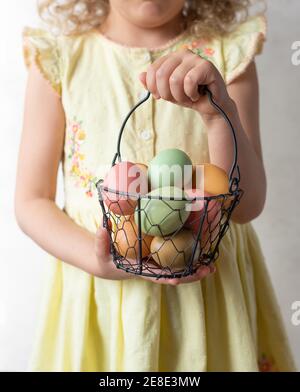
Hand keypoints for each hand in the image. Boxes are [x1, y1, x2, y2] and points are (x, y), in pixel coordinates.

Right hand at [95, 225, 215, 283]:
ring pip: (179, 269)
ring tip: (212, 265)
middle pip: (175, 275)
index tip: (178, 278)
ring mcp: (158, 265)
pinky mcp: (159, 258)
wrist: (109, 264)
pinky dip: (188, 257)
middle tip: (209, 270)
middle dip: (191, 275)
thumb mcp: (100, 253)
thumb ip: (100, 243)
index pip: (157, 276)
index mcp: (141, 270)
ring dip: (195, 268)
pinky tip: (200, 251)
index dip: (168, 277)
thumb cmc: (105, 260)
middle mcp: (153, 270)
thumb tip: (102, 228)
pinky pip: (176, 259)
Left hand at [139, 49, 235, 121]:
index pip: (153, 70)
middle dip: (166, 93)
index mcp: (171, 58)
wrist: (210, 106)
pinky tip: (197, 94)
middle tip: (177, 98)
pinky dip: (190, 94)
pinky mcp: (207, 66)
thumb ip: (153, 84)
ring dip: (180, 96)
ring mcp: (195, 58)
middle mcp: (183, 53)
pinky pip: (189, 81)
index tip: (160, 97)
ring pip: (175, 80)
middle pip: (161, 75)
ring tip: (188, 97)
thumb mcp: (167, 92)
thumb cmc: (189, 97)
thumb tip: (140, 76)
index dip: (153, 87)